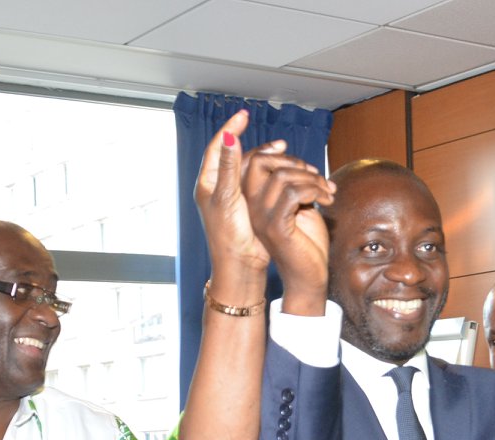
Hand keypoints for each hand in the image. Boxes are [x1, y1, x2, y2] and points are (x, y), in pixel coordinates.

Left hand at [194, 111, 269, 302]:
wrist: (240, 267)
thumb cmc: (229, 237)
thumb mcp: (228, 198)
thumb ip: (229, 167)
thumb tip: (228, 138)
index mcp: (208, 183)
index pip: (217, 147)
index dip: (230, 129)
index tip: (244, 116)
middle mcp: (219, 188)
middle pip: (237, 157)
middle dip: (257, 146)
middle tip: (278, 143)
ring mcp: (233, 198)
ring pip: (250, 170)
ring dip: (268, 160)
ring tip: (286, 154)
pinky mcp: (247, 207)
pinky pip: (259, 183)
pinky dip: (271, 175)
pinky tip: (285, 174)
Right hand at [241, 146, 334, 315]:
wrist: (309, 277)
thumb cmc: (307, 243)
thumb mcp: (299, 207)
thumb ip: (294, 186)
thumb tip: (299, 164)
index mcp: (254, 200)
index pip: (254, 161)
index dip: (281, 154)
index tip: (308, 167)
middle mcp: (251, 207)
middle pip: (264, 162)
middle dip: (298, 164)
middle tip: (321, 179)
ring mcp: (261, 217)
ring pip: (282, 176)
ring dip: (312, 179)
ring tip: (328, 193)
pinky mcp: (276, 226)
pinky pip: (294, 194)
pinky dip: (315, 191)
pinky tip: (327, 201)